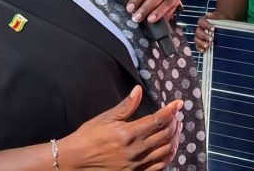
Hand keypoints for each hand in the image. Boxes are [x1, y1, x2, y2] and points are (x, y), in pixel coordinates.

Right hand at [59, 85, 181, 170]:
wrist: (75, 161)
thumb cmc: (88, 137)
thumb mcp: (106, 118)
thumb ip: (126, 106)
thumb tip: (138, 90)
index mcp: (128, 134)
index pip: (157, 120)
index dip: (170, 111)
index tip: (178, 103)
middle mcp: (135, 151)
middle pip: (164, 135)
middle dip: (174, 123)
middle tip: (177, 115)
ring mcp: (136, 165)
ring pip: (164, 151)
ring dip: (174, 138)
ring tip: (177, 129)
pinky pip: (158, 167)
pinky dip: (168, 156)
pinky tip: (170, 149)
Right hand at [195, 11, 222, 52]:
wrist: (222, 28)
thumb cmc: (220, 22)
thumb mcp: (219, 18)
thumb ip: (214, 16)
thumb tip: (209, 14)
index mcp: (203, 21)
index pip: (201, 22)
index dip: (206, 25)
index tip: (213, 29)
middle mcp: (199, 28)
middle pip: (198, 32)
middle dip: (204, 36)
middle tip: (212, 39)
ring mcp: (199, 36)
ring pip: (196, 39)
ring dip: (201, 43)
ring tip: (207, 46)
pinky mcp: (200, 43)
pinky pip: (197, 46)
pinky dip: (199, 48)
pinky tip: (203, 51)